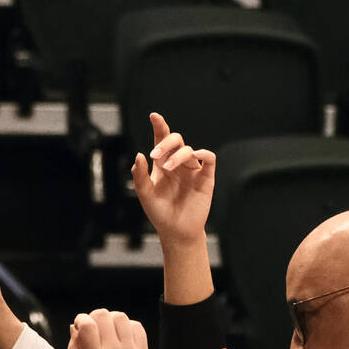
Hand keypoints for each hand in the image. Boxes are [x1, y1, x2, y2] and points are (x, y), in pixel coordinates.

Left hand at [130, 113, 214, 252]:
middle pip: (176, 140)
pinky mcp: (206, 178)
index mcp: (162, 164)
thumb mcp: (145, 195)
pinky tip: (194, 156)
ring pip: (189, 150)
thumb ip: (140, 176)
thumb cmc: (160, 213)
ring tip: (166, 168)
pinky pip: (209, 159)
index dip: (159, 126)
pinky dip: (204, 154)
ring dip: (177, 155)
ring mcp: (193, 169)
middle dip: (165, 142)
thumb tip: (139, 155)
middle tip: (155, 155)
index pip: (162, 139)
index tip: (154, 116)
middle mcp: (178, 163)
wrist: (176, 232)